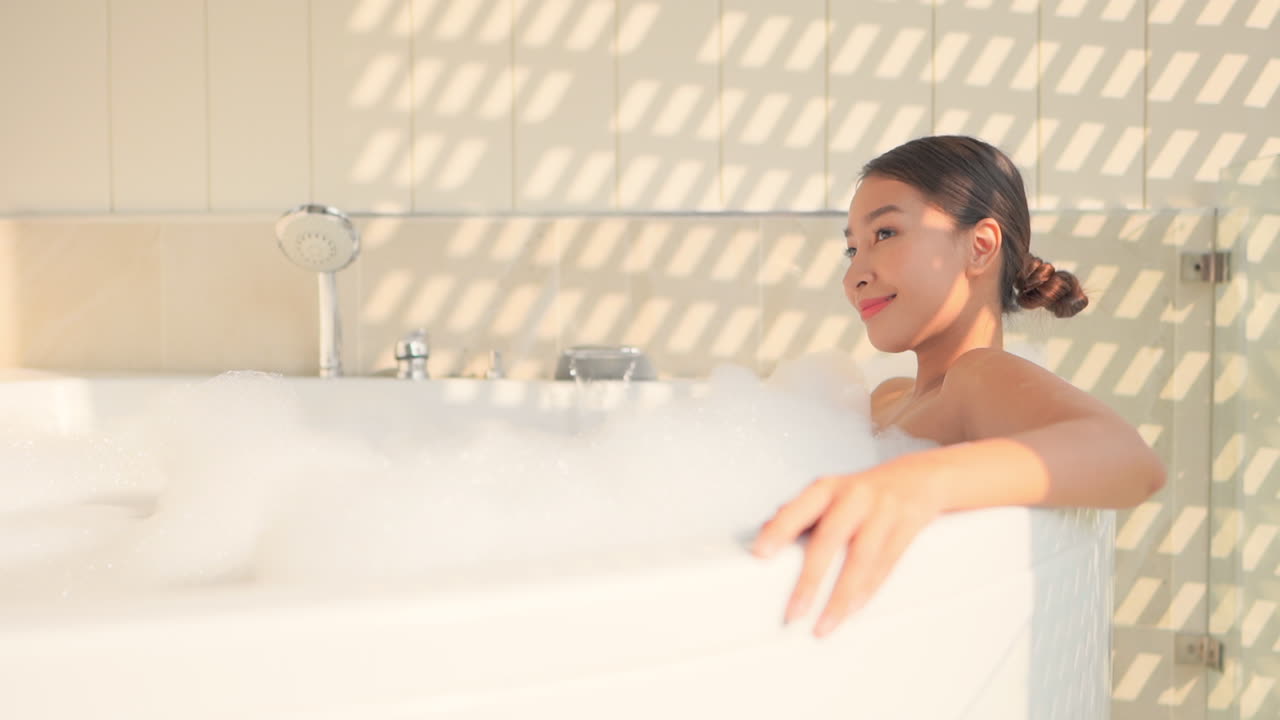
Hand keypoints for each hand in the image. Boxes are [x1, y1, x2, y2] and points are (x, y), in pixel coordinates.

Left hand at [751, 455, 947, 637]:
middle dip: (810, 579)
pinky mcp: (907, 527)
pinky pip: (885, 565)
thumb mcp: (830, 493)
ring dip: (840, 598)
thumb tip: (764, 534)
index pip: (799, 508)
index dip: (779, 530)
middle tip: (793, 612)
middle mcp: (855, 496)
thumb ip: (798, 513)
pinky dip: (867, 591)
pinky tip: (851, 611)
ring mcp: (884, 511)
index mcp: (828, 487)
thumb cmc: (862, 492)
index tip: (760, 553)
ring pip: (861, 559)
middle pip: (830, 539)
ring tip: (823, 626)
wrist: (918, 478)